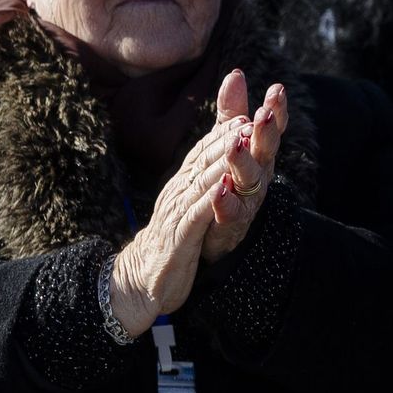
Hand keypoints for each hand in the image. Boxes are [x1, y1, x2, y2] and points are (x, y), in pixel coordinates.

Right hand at [109, 115, 251, 335]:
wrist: (142, 278)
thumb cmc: (172, 237)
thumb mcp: (187, 205)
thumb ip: (201, 180)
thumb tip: (218, 157)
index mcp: (183, 183)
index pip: (203, 151)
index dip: (223, 132)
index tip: (245, 114)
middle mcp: (178, 191)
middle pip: (204, 159)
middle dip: (227, 138)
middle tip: (249, 119)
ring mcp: (178, 211)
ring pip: (203, 180)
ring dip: (223, 160)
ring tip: (242, 143)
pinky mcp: (179, 235)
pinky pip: (197, 213)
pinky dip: (212, 199)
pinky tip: (225, 186)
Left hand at [203, 70, 288, 263]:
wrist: (220, 230)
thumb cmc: (230, 177)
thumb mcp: (231, 140)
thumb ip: (233, 110)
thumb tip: (236, 73)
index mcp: (260, 151)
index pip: (272, 127)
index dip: (277, 110)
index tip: (276, 89)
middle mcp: (260, 172)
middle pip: (266, 150)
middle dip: (266, 132)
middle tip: (264, 114)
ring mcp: (248, 198)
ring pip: (250, 178)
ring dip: (244, 161)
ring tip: (235, 144)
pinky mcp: (232, 221)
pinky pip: (231, 211)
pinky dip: (226, 201)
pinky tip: (220, 189)